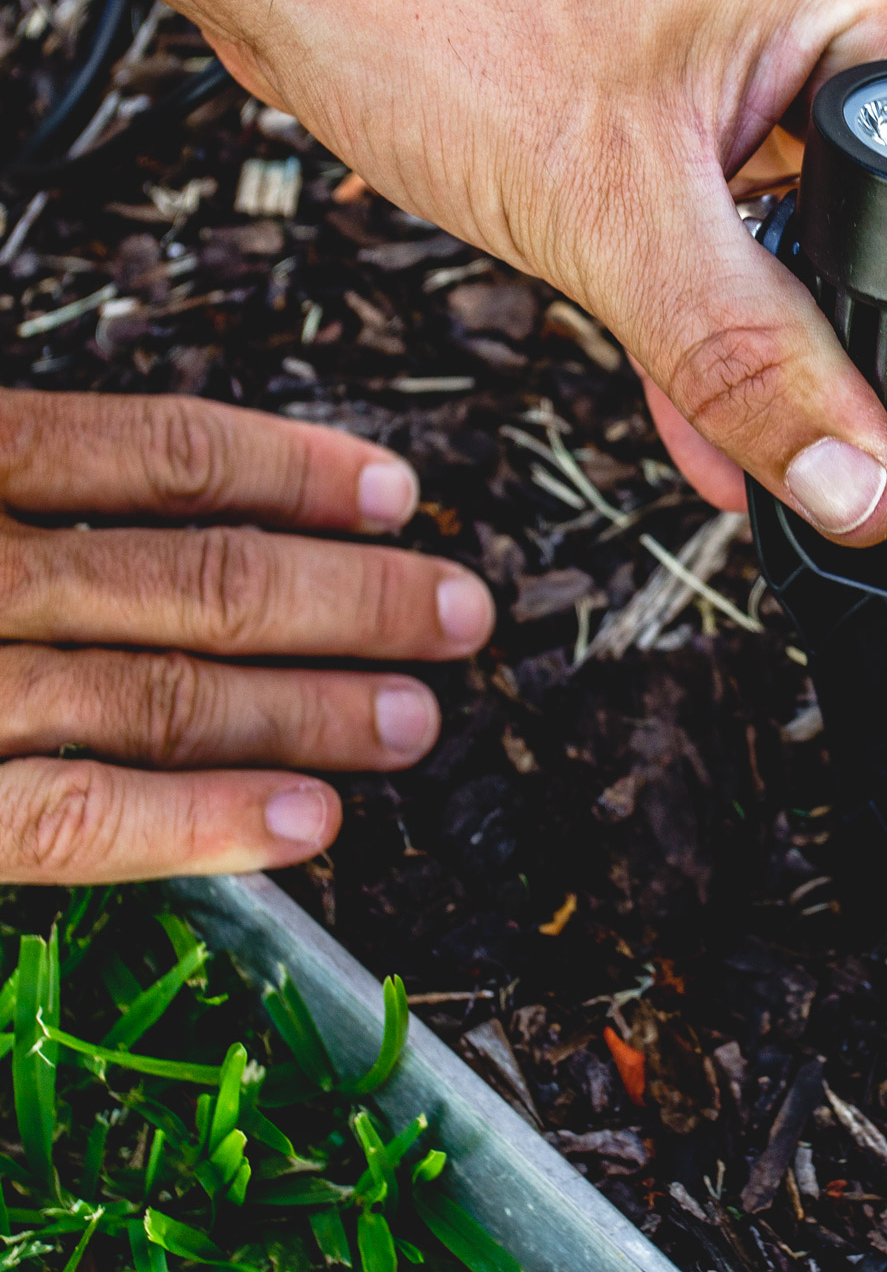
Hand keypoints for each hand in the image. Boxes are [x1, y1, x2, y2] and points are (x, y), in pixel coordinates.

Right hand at [0, 391, 493, 883]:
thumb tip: (179, 497)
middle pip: (201, 580)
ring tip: (413, 720)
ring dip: (309, 711)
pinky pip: (76, 819)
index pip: (164, 452)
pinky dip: (203, 818)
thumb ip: (33, 484)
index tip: (396, 494)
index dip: (297, 473)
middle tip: (459, 615)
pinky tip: (309, 819)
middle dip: (352, 600)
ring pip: (165, 698)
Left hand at [204, 0, 886, 558]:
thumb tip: (865, 481)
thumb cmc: (431, 0)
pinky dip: (700, 308)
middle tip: (822, 467)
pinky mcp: (678, 74)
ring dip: (753, 345)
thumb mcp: (616, 220)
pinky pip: (722, 216)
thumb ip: (753, 364)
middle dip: (827, 357)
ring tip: (746, 451)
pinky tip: (696, 416)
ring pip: (790, 236)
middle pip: (878, 227)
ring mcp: (748, 35)